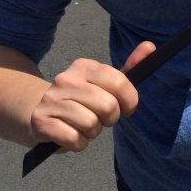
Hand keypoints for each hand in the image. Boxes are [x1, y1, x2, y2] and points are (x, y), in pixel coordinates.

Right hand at [28, 41, 154, 151]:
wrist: (40, 113)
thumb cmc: (81, 100)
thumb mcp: (104, 83)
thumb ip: (128, 68)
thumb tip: (150, 46)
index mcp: (84, 66)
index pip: (120, 82)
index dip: (129, 101)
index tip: (125, 107)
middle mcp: (66, 79)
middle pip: (108, 107)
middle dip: (109, 119)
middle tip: (99, 118)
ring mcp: (52, 99)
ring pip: (91, 125)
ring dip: (91, 133)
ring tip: (82, 125)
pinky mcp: (41, 121)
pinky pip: (74, 140)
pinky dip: (77, 143)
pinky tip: (70, 135)